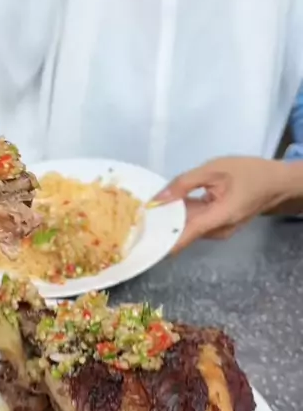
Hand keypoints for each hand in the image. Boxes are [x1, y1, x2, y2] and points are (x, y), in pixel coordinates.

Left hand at [152, 156, 296, 251]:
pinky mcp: (218, 227)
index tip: (139, 238)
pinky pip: (196, 223)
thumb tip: (157, 199)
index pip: (184, 238)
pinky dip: (183, 215)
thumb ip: (184, 183)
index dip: (160, 240)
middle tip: (134, 214)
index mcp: (218, 219)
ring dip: (171, 219)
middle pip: (183, 233)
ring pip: (188, 227)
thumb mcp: (214, 170)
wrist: (275, 183)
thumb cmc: (248, 173)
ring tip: (147, 207)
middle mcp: (217, 232)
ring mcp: (218, 231)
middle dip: (160, 225)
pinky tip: (169, 204)